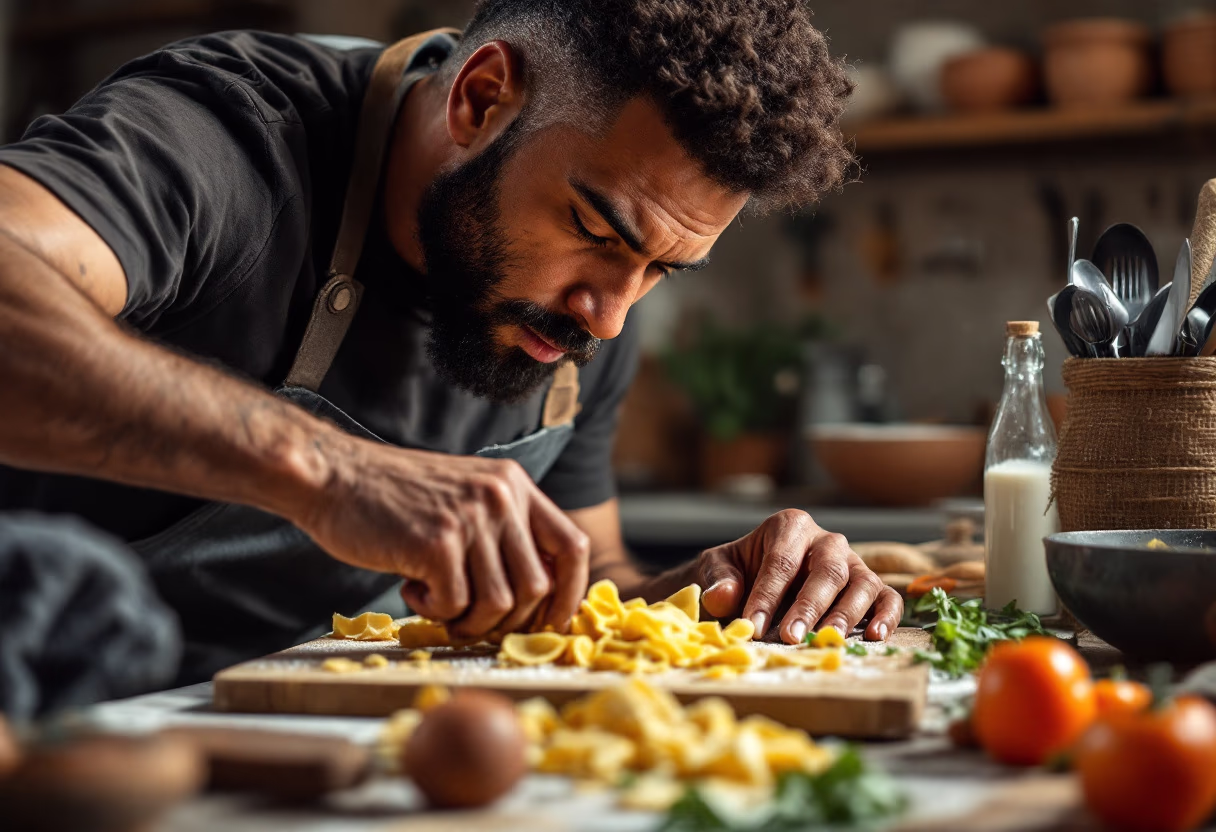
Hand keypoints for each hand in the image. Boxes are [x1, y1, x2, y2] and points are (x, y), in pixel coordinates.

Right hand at [293, 434, 589, 638]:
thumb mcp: (465, 497)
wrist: (333, 477)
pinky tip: (410, 586)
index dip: (570, 595)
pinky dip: (433, 610)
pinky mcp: (437, 543)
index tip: (553, 623)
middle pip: (538, 587)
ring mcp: (471, 518)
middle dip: (507, 620)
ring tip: (435, 600)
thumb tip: (539, 597)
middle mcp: (501, 497)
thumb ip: (502, 532)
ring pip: (499, 604)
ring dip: (467, 619)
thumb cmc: (394, 498)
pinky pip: (455, 606)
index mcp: (515, 485)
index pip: (572, 547)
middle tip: (470, 618)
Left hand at [693, 509, 901, 643]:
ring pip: (861, 583)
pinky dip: (886, 615)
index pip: (782, 561)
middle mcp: (827, 541)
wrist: (752, 582)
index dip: (767, 595)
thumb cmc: (738, 573)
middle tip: (790, 637)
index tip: (753, 626)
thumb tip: (724, 596)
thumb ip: (718, 578)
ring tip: (828, 640)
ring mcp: (852, 564)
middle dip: (809, 606)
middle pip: (827, 570)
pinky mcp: (869, 587)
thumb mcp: (716, 568)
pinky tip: (874, 636)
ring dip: (846, 614)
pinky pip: (886, 597)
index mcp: (790, 526)